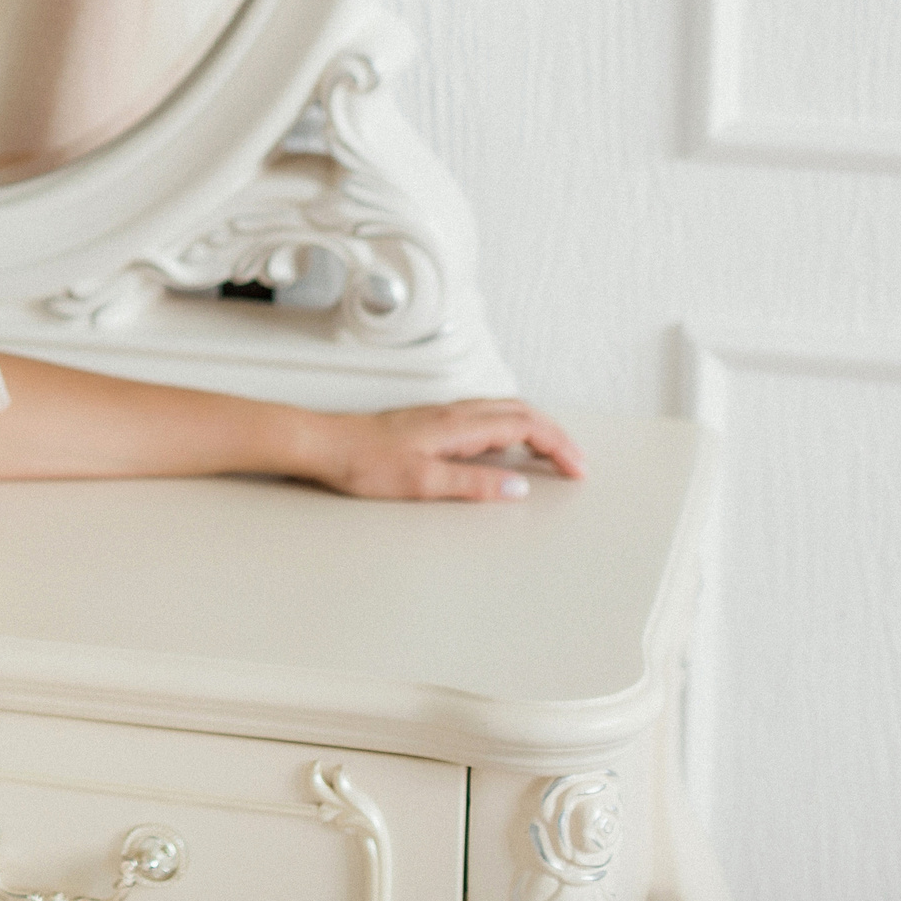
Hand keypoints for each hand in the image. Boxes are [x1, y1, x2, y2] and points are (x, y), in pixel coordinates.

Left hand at [306, 399, 585, 501]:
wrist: (322, 444)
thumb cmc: (362, 462)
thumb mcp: (421, 482)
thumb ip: (472, 485)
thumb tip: (516, 489)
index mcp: (457, 425)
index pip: (525, 425)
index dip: (558, 445)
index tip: (578, 469)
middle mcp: (452, 413)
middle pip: (520, 412)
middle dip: (554, 435)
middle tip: (575, 463)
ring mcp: (440, 415)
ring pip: (502, 411)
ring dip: (534, 429)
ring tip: (551, 454)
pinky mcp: (428, 422)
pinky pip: (483, 417)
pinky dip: (509, 428)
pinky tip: (503, 447)